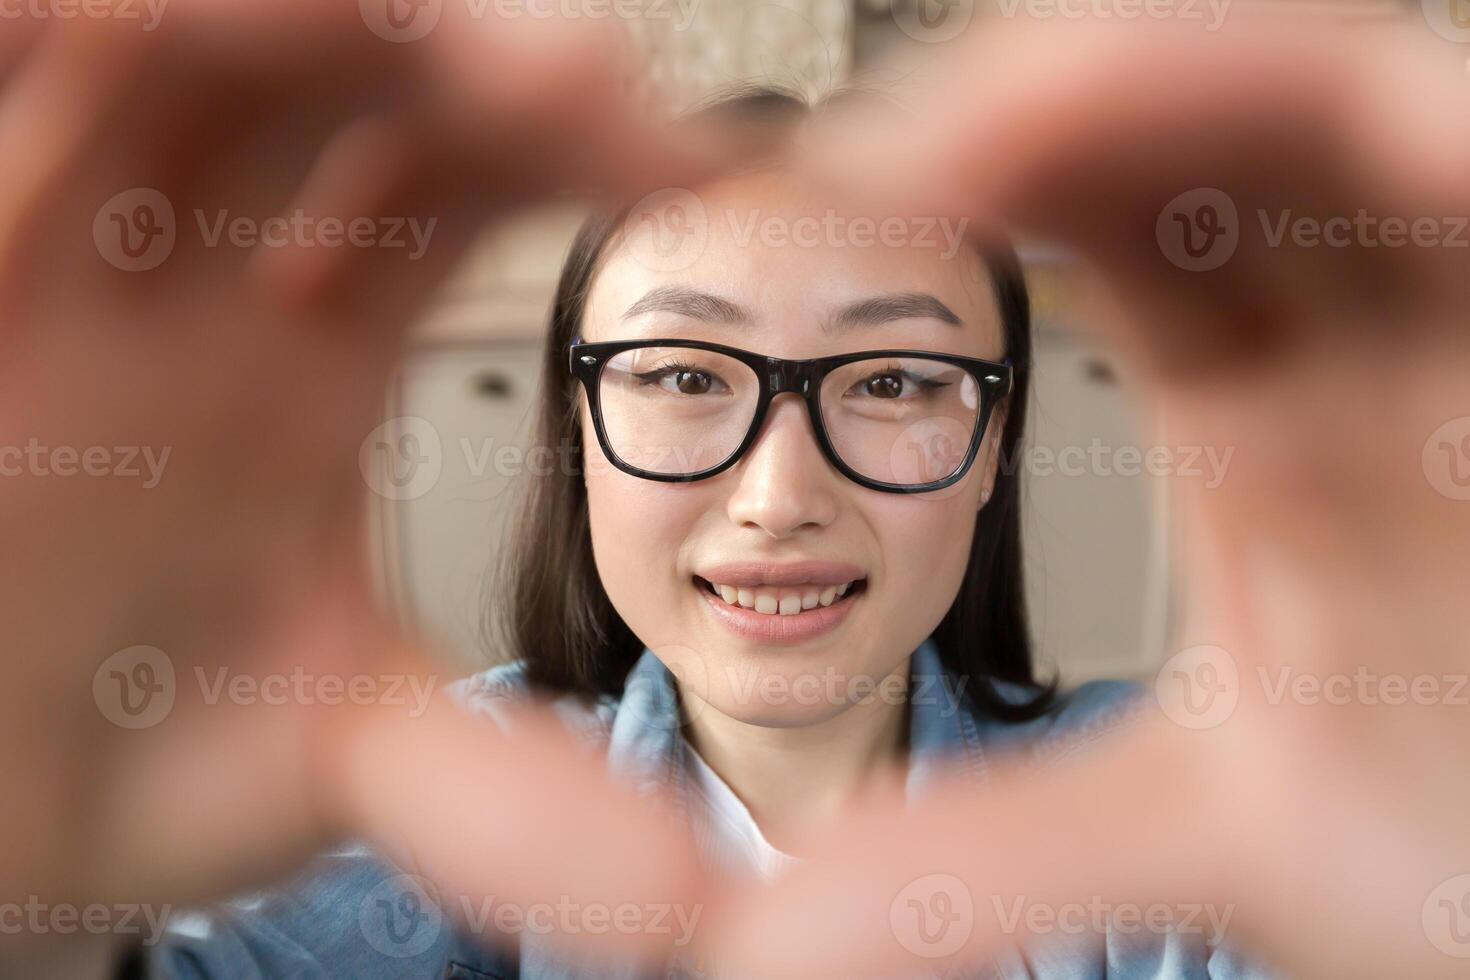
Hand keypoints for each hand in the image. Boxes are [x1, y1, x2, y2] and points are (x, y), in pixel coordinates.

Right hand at [0, 2, 719, 957]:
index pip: (466, 184)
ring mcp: (56, 230)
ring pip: (188, 43)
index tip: (690, 171)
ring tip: (402, 34)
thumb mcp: (329, 748)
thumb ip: (500, 786)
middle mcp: (199, 267)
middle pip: (350, 77)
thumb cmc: (114, 758)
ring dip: (292, 21)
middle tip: (575, 78)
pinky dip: (64, 31)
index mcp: (313, 345)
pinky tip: (122, 23)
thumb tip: (687, 888)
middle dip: (465, 61)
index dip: (580, 158)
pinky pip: (5, 67)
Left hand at [713, 14, 1469, 978]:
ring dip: (1151, 83)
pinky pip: (1465, 150)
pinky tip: (1282, 134)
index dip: (946, 191)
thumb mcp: (1202, 828)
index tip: (806, 209)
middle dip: (1023, 109)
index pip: (1091, 227)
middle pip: (1178, 128)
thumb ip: (990, 850)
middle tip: (870, 152)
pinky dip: (1389, 116)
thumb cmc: (1452, 854)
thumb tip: (759, 946)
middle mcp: (1354, 335)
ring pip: (1307, 102)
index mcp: (1252, 406)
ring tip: (974, 131)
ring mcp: (1461, 314)